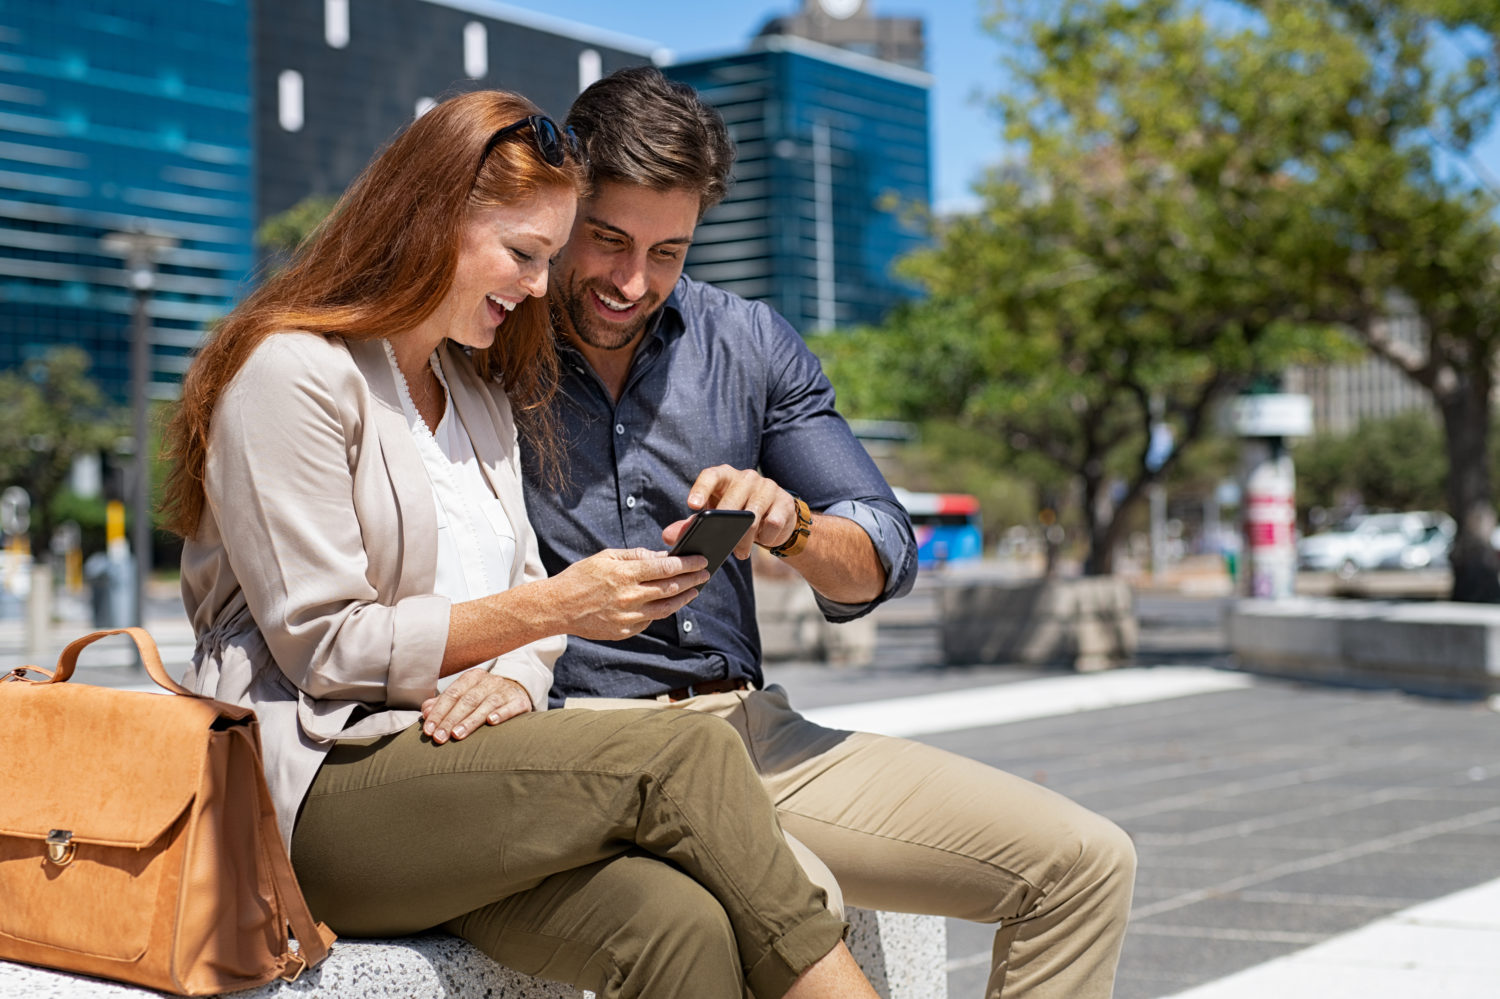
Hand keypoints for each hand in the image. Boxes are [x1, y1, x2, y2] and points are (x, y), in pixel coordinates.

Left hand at [421, 671, 531, 745]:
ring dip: (470, 720)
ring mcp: (505, 690)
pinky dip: (501, 714)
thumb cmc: (484, 698)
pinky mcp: (520, 701)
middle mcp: (488, 681)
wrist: (517, 692)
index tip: (428, 730)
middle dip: (450, 720)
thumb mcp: (464, 696)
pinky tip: (491, 722)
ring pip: (486, 704)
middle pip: (466, 700)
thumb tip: (425, 711)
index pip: (451, 694)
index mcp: (472, 678)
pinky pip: (510, 707)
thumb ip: (443, 703)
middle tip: (439, 738)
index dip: (438, 712)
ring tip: (457, 735)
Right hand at [548, 548, 709, 640]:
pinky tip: (669, 603)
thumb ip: (635, 556)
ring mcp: (628, 616)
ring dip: (684, 598)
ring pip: (666, 608)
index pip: (667, 567)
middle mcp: (630, 596)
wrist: (558, 607)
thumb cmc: (581, 577)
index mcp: (626, 573)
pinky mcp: (625, 631)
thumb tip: (661, 556)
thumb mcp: (606, 557)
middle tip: (705, 574)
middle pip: (671, 588)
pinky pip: (650, 620)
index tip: (701, 560)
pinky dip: (661, 611)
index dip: (688, 563)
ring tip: (694, 590)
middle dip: (693, 579)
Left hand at [662, 466, 798, 559]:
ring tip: (740, 553)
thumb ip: (690, 526)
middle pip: (731, 502)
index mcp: (724, 476)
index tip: (692, 506)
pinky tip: (764, 540)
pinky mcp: (784, 501)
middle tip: (723, 547)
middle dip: (725, 528)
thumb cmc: (736, 514)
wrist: (775, 518)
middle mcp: (746, 477)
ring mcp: (767, 487)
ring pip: (753, 516)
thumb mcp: (713, 518)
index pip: (711, 476)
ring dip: (745, 539)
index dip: (701, 489)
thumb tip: (668, 537)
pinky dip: (767, 537)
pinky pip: (772, 523)